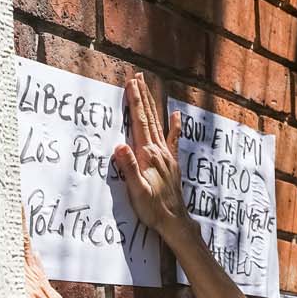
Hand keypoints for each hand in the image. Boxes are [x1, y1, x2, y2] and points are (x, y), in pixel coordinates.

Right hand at [115, 73, 191, 238]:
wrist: (174, 221)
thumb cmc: (153, 208)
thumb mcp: (137, 191)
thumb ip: (129, 168)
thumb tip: (119, 146)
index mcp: (148, 155)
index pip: (140, 123)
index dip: (135, 102)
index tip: (130, 83)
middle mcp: (159, 151)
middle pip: (150, 118)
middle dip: (143, 96)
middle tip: (138, 77)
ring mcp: (167, 156)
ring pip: (159, 124)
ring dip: (152, 105)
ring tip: (148, 88)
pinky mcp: (171, 162)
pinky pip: (173, 140)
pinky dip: (174, 126)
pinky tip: (176, 115)